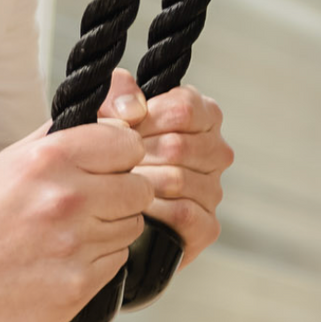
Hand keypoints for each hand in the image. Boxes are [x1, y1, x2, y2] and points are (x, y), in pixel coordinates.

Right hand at [0, 111, 150, 321]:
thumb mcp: (7, 163)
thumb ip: (58, 136)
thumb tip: (108, 113)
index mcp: (47, 158)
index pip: (128, 144)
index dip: (119, 157)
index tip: (105, 167)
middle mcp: (65, 198)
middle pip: (140, 187)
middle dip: (122, 195)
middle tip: (90, 205)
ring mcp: (74, 244)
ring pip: (133, 225)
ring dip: (111, 229)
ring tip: (69, 235)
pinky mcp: (80, 284)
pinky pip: (119, 260)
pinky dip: (99, 260)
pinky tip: (65, 260)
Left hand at [98, 69, 231, 266]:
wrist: (103, 206)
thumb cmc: (111, 153)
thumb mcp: (108, 114)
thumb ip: (118, 95)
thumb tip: (133, 110)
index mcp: (203, 115)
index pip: (184, 108)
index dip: (147, 119)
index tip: (124, 129)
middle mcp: (217, 151)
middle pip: (178, 146)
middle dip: (138, 155)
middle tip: (115, 163)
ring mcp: (215, 189)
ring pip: (178, 180)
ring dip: (141, 184)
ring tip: (121, 185)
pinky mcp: (208, 226)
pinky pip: (183, 213)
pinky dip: (154, 211)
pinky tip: (136, 208)